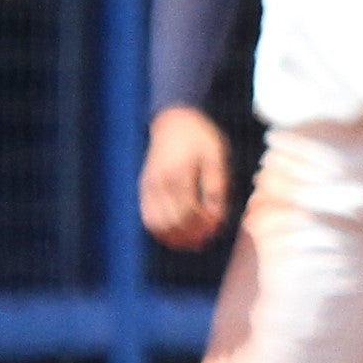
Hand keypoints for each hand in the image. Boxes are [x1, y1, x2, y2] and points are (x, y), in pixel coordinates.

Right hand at [140, 107, 231, 248]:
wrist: (173, 121)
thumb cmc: (200, 138)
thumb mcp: (216, 157)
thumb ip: (217, 187)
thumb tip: (217, 217)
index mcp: (179, 174)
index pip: (190, 212)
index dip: (204, 225)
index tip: (217, 229)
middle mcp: (159, 183)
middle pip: (173, 222)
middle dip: (191, 235)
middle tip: (207, 239)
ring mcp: (148, 186)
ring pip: (156, 224)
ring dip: (174, 238)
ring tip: (193, 242)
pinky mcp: (144, 188)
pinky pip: (147, 217)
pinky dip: (161, 231)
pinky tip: (176, 235)